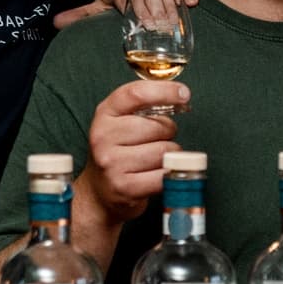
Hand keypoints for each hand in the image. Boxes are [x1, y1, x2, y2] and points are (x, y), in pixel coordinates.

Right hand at [74, 80, 190, 225]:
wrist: (99, 192)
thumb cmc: (119, 152)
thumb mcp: (121, 122)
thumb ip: (144, 107)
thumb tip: (180, 96)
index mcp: (105, 114)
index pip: (136, 94)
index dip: (164, 91)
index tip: (184, 94)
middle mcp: (103, 136)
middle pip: (158, 126)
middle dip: (168, 133)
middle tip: (157, 141)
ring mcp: (112, 163)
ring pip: (164, 151)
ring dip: (169, 156)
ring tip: (155, 159)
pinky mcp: (124, 187)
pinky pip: (163, 176)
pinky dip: (168, 175)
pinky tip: (156, 174)